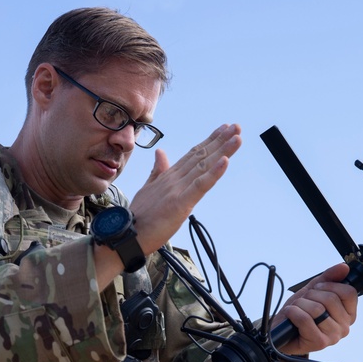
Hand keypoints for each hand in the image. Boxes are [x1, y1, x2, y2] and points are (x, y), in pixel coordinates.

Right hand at [129, 123, 242, 253]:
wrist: (127, 234)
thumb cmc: (138, 216)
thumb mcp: (148, 189)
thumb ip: (157, 171)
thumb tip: (160, 153)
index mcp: (169, 177)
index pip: (192, 155)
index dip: (208, 142)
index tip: (222, 130)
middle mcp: (175, 179)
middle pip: (201, 156)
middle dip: (219, 141)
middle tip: (236, 127)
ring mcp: (178, 189)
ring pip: (204, 166)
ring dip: (222, 151)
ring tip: (236, 137)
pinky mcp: (181, 202)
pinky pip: (200, 185)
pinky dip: (213, 173)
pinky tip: (225, 161)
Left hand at [271, 261, 357, 355]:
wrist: (281, 331)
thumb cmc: (300, 312)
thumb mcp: (314, 291)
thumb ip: (329, 278)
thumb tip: (344, 267)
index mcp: (348, 314)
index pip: (349, 292)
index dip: (330, 285)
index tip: (318, 289)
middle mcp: (344, 327)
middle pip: (331, 299)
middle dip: (311, 295)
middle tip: (304, 301)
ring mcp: (333, 336)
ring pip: (317, 309)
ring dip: (300, 304)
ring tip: (296, 309)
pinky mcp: (319, 343)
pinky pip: (305, 319)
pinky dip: (293, 312)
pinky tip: (291, 315)